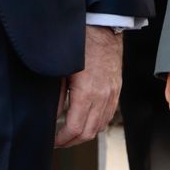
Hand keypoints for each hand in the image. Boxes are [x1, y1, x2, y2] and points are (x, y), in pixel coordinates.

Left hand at [55, 26, 122, 147]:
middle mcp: (103, 95)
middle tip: (60, 141)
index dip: (62, 139)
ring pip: (101, 125)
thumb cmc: (81, 45)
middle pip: (89, 132)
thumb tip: (52, 117)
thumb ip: (56, 97)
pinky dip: (98, 122)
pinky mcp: (117, 88)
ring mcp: (113, 92)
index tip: (53, 140)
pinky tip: (88, 119)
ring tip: (72, 132)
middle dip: (72, 141)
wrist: (104, 28)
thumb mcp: (61, 71)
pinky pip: (110, 114)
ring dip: (86, 133)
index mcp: (87, 92)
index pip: (75, 128)